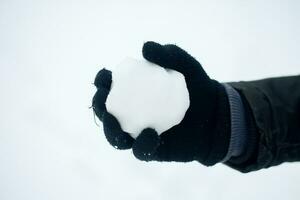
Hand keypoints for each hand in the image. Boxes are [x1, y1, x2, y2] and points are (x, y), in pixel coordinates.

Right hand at [92, 41, 230, 165]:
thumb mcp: (186, 65)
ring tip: (115, 123)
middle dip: (99, 105)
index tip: (104, 76)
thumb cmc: (198, 86)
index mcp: (136, 91)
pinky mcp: (152, 149)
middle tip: (103, 101)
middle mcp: (134, 112)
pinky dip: (141, 145)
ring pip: (117, 136)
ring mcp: (141, 132)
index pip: (111, 86)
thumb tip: (145, 48)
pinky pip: (140, 151)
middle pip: (107, 112)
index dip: (102, 81)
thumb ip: (167, 53)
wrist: (216, 113)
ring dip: (110, 130)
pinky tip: (151, 134)